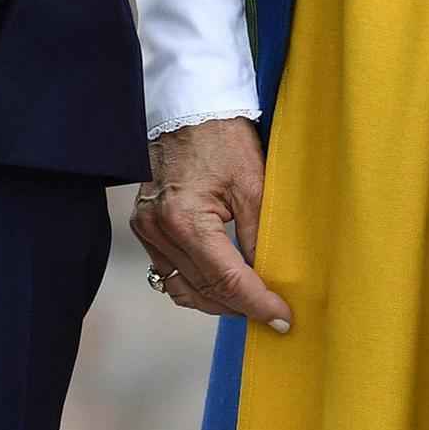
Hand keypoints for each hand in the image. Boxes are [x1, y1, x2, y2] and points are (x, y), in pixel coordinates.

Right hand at [133, 117, 290, 329]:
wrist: (190, 111)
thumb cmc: (225, 141)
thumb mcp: (255, 187)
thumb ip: (259, 237)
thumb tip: (269, 278)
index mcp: (185, 220)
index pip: (227, 279)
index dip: (258, 303)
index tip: (284, 318)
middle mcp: (157, 230)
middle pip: (203, 290)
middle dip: (241, 307)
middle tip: (275, 316)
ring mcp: (145, 230)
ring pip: (182, 288)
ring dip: (218, 303)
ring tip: (253, 306)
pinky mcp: (144, 227)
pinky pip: (169, 272)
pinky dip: (197, 286)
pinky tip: (224, 288)